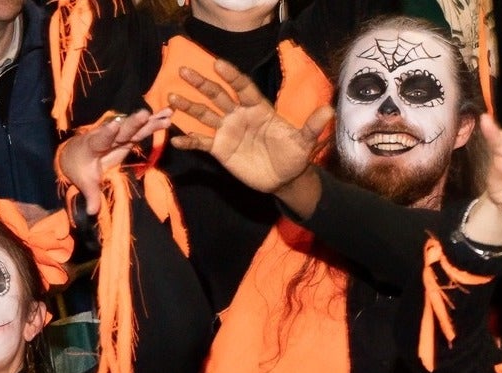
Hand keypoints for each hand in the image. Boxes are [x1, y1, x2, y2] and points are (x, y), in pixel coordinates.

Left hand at [57, 109, 169, 215]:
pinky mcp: (127, 136)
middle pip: (121, 130)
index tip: (114, 126)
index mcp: (93, 146)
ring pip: (134, 127)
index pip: (100, 140)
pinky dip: (154, 123)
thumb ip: (91, 195)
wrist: (77, 154)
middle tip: (145, 114)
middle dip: (133, 123)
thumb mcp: (84, 182)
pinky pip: (142, 130)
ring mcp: (118, 135)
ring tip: (167, 114)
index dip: (107, 133)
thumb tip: (92, 212)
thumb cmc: (79, 168)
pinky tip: (168, 116)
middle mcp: (107, 136)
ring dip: (150, 121)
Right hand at [168, 60, 333, 197]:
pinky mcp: (220, 149)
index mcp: (258, 108)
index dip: (231, 76)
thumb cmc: (294, 156)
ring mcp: (228, 131)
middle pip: (218, 95)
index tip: (218, 64)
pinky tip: (175, 137)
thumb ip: (312, 127)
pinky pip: (202, 142)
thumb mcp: (304, 143)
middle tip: (185, 70)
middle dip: (202, 84)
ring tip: (171, 97)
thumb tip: (329, 111)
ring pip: (205, 115)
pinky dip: (189, 140)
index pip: (243, 87)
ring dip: (188, 107)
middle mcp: (239, 115)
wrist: (284, 179)